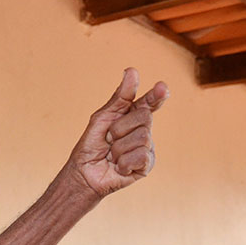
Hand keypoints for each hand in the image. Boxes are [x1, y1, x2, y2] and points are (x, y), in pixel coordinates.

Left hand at [64, 68, 168, 199]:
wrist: (84, 173)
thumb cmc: (91, 145)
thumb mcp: (102, 118)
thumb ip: (120, 97)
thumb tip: (132, 71)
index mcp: (132, 117)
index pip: (149, 103)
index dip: (156, 95)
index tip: (161, 87)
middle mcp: (143, 131)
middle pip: (144, 117)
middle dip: (120, 128)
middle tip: (109, 140)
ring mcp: (147, 148)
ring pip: (142, 138)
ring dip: (119, 148)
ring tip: (112, 155)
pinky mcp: (146, 165)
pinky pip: (141, 156)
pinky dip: (124, 162)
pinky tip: (118, 167)